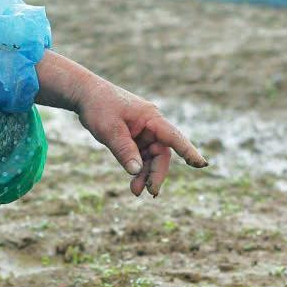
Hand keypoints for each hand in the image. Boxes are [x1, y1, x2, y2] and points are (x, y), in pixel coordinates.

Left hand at [75, 82, 204, 196]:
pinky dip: (137, 170)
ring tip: (136, 192)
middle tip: (150, 192)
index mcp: (151, 118)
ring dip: (146, 175)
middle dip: (157, 173)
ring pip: (152, 159)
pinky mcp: (134, 138)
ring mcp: (143, 132)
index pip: (174, 137)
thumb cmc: (99, 107)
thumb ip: (124, 150)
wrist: (85, 94)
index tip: (202, 164)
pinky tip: (134, 184)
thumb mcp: (110, 130)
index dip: (188, 152)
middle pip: (162, 153)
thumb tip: (136, 171)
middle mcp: (151, 125)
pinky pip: (141, 157)